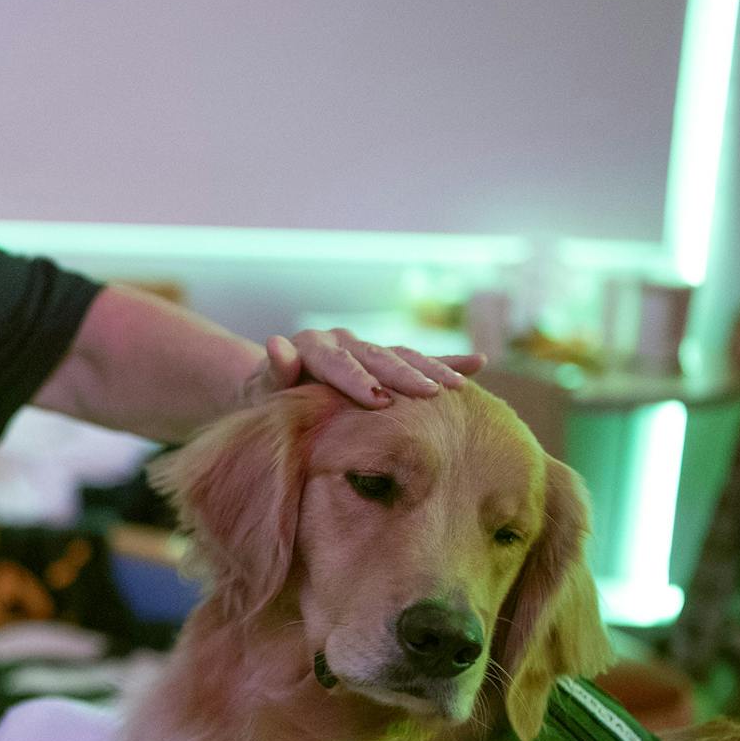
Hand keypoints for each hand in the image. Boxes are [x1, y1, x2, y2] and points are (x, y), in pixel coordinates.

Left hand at [248, 328, 482, 409]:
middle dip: (403, 376)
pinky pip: (417, 361)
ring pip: (401, 357)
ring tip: (457, 387)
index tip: (376, 399)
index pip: (338, 363)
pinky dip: (446, 363)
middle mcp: (343, 341)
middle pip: (377, 357)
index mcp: (313, 346)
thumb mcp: (260, 390)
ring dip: (430, 370)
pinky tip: (479, 363)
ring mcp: (365, 348)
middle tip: (429, 394)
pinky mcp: (382, 362)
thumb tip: (276, 344)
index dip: (357, 380)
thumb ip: (272, 371)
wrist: (270, 391)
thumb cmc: (264, 398)